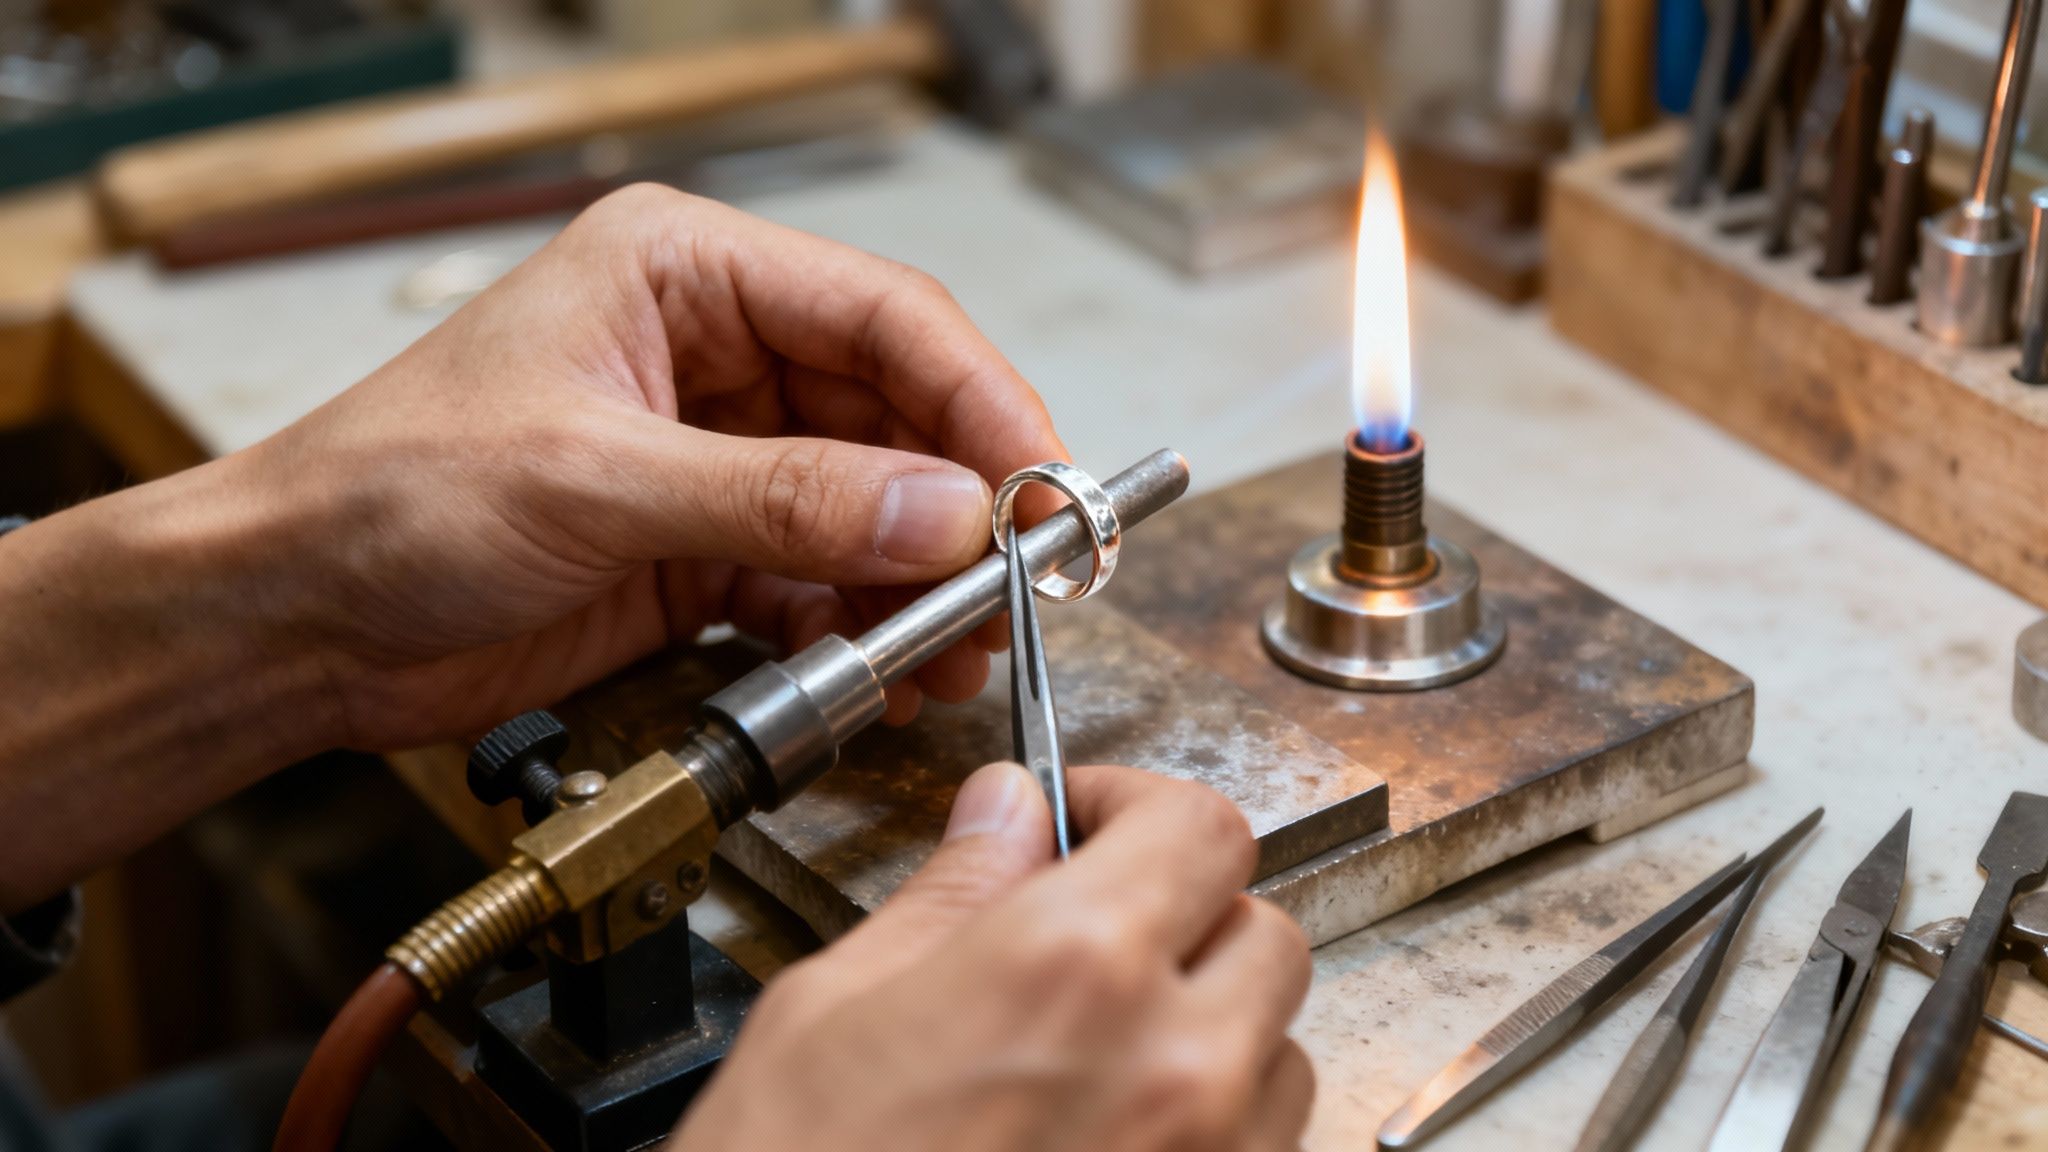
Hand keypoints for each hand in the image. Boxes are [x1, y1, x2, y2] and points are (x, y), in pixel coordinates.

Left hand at [248, 184, 1064, 746]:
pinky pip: (823, 580)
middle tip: (1026, 576)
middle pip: (894, 413)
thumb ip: (781, 497)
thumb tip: (940, 510)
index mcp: (682, 272)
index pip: (880, 314)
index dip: (976, 396)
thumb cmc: (384, 493)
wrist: (295, 620)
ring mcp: (716, 458)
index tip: (1039, 479)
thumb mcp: (594, 478)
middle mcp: (713, 354)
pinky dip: (865, 626)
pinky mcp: (705, 551)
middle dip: (962, 500)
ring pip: (872, 508)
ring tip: (962, 642)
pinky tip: (892, 665)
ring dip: (924, 579)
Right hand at [672, 764, 1315, 1151]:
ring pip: (1278, 1049)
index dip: (1141, 806)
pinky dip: (1215, 1127)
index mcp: (1070, 969)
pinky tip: (1113, 1135)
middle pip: (1264, 929)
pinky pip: (1263, 1151)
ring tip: (1103, 1051)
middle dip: (1187, 914)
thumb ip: (950, 894)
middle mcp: (1172, 1065)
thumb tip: (1006, 812)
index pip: (1198, 826)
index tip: (1091, 822)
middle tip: (1098, 930)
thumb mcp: (830, 1010)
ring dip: (1212, 1027)